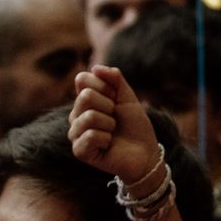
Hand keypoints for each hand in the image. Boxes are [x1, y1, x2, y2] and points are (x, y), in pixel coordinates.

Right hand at [70, 65, 165, 186]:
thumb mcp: (127, 97)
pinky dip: (106, 138)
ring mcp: (75, 134)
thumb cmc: (134, 125)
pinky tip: (108, 145)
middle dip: (109, 106)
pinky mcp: (79, 151)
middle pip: (85, 96)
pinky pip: (91, 136)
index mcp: (84, 101)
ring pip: (88, 116)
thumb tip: (95, 68)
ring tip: (112, 132)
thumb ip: (115, 79)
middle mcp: (75, 115)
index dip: (105, 87)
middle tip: (115, 119)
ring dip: (109, 124)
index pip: (82, 79)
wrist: (145, 152)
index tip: (116, 100)